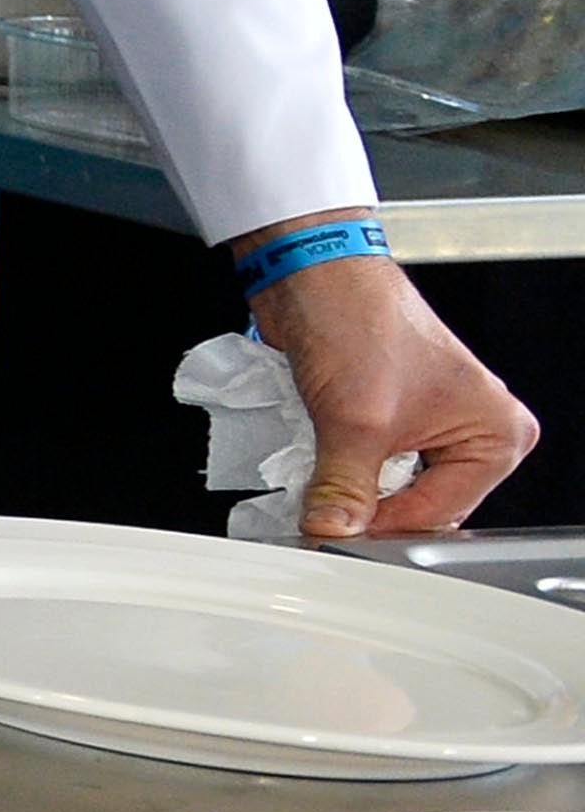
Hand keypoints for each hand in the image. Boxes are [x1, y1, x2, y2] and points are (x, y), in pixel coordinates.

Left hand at [250, 248, 538, 537]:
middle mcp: (475, 429)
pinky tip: (316, 473)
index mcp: (498, 432)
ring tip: (319, 491)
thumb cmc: (359, 320)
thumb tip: (332, 532)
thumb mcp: (354, 421)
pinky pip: (369, 466)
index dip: (386, 528)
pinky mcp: (391, 417)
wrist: (312, 275)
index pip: (443, 513)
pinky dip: (341, 473)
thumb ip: (344, 488)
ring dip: (352, 492)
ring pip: (390, 489)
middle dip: (370, 513)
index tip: (338, 536)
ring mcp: (432, 424)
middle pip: (421, 506)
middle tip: (325, 520)